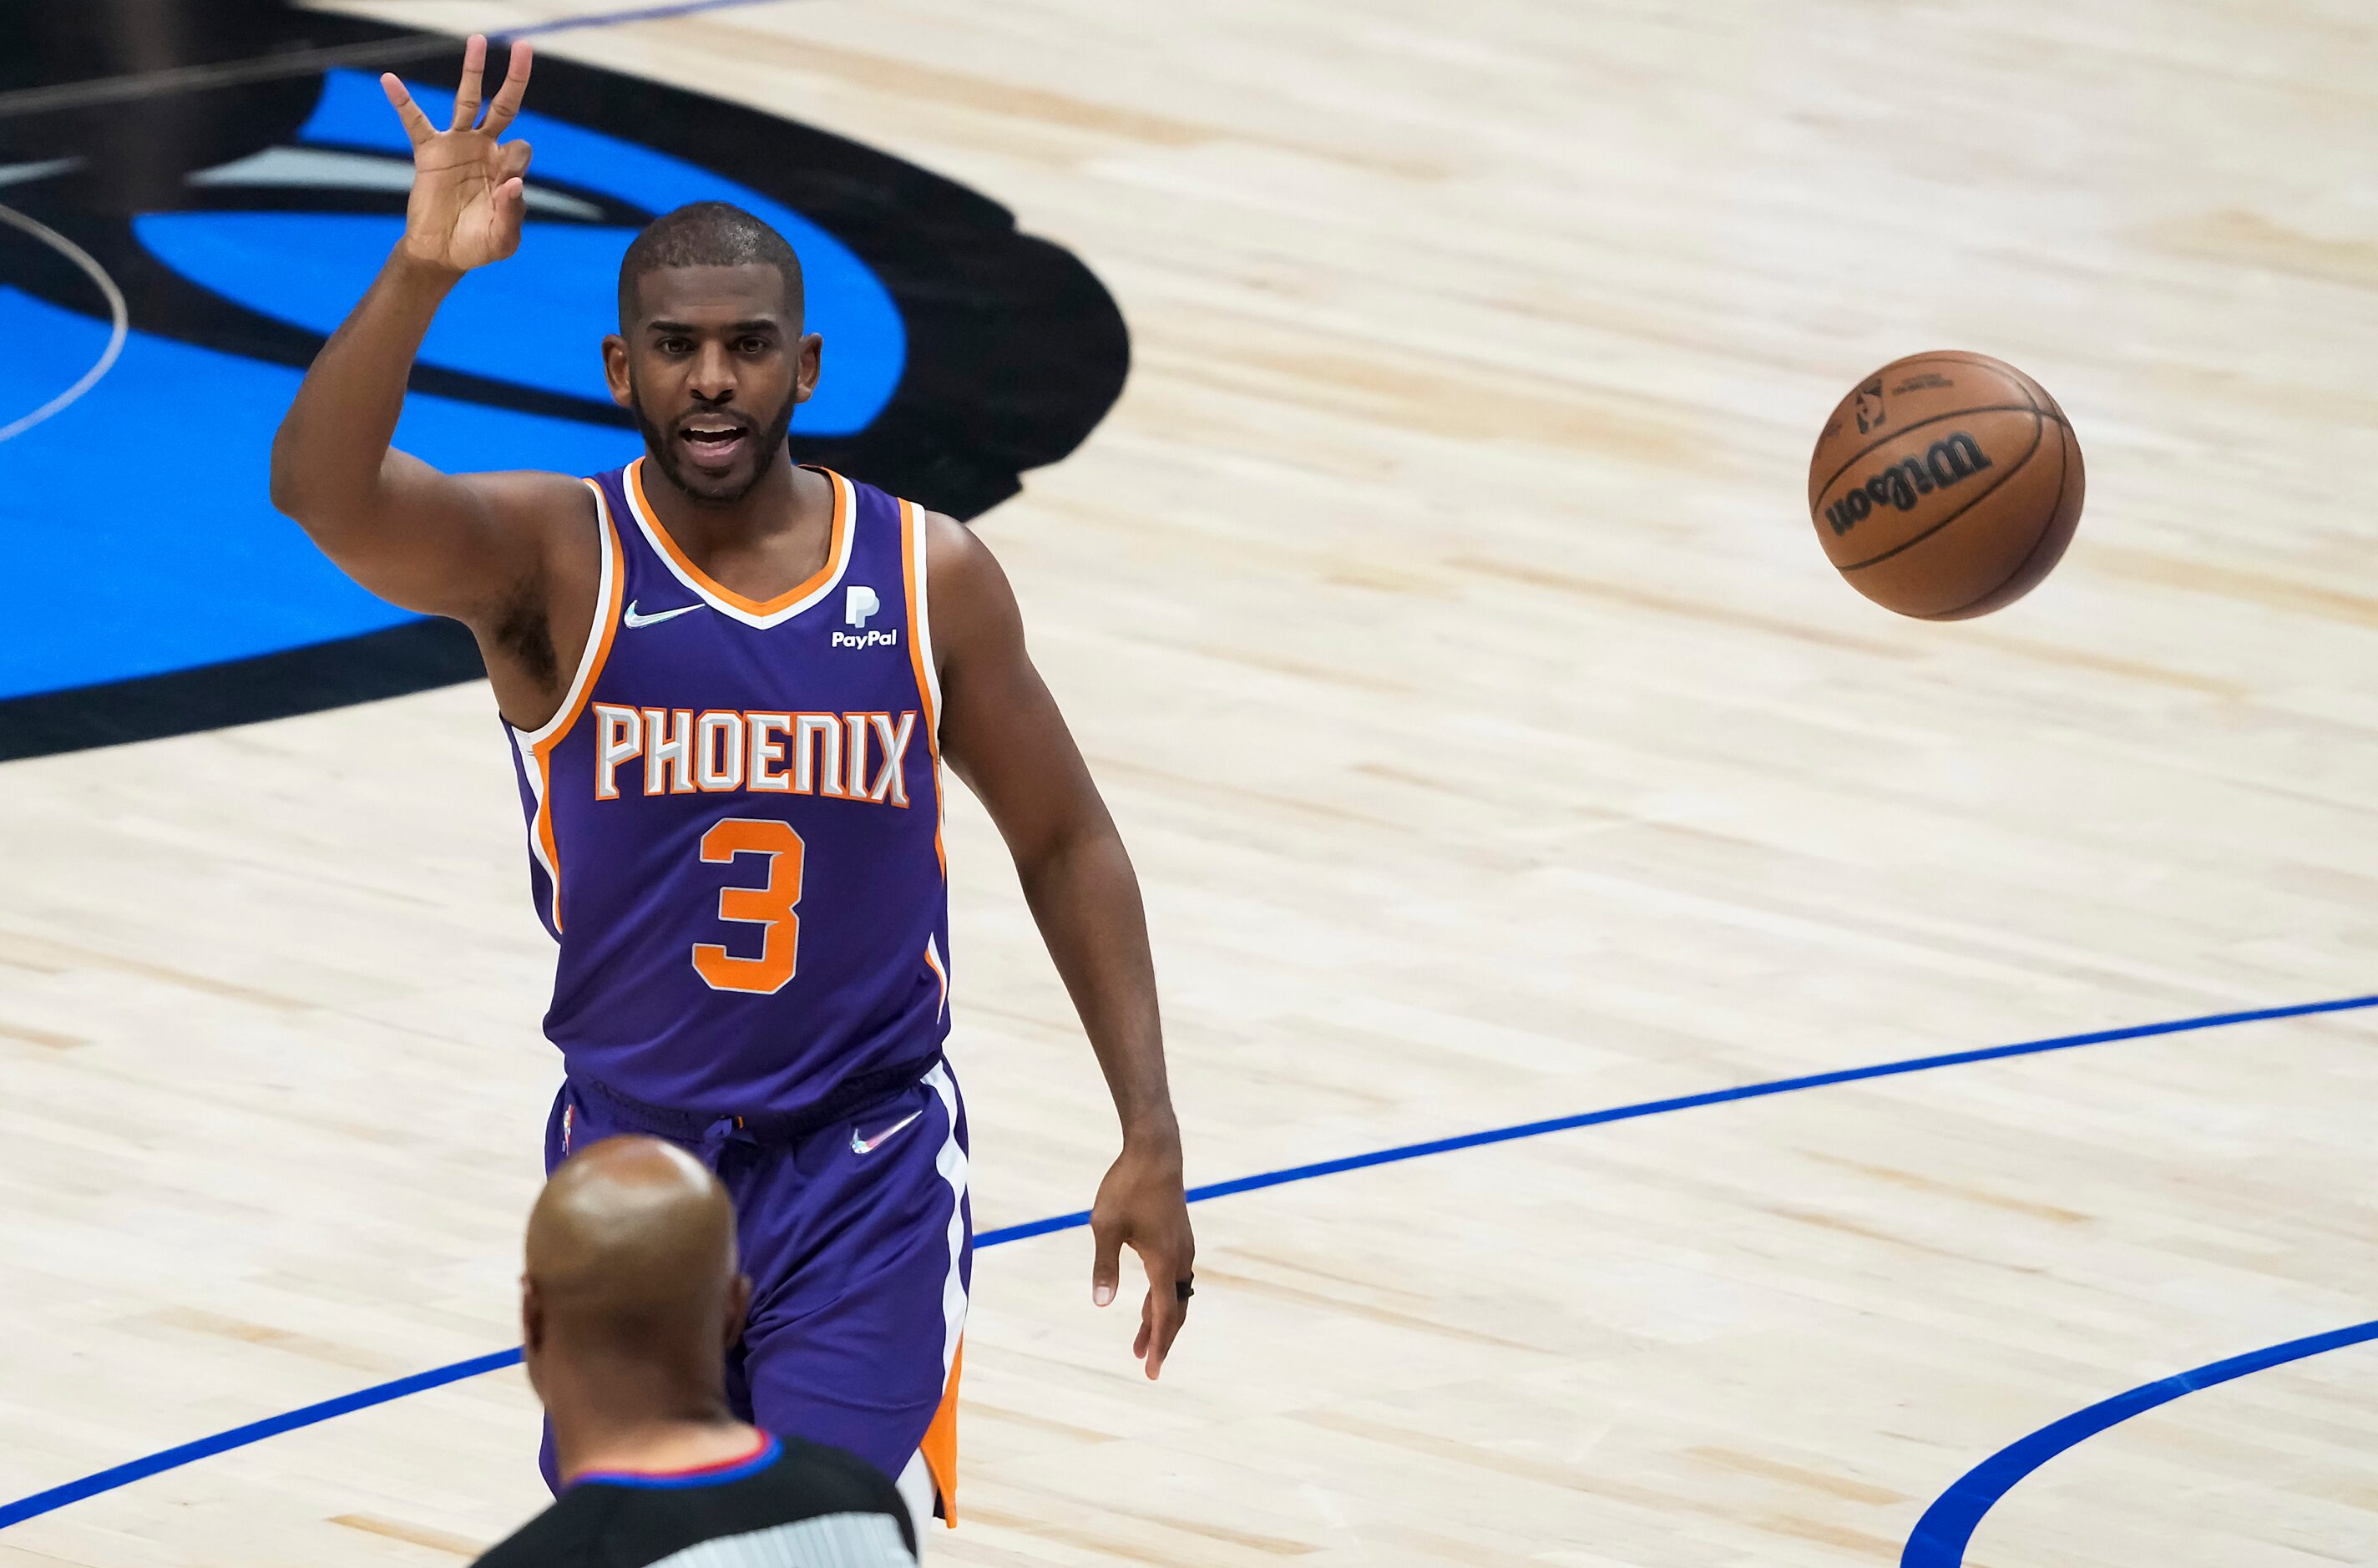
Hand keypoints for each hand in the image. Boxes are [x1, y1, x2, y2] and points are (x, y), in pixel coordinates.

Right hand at [380, 36, 533, 275]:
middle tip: (525, 47)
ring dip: (473, 72)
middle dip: (516, 79)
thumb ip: (512, 214)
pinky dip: (402, 101)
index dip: (515, 164)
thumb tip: (514, 183)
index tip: (505, 187)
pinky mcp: (430, 152)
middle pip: (505, 106)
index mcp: (507, 169)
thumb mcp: (502, 239)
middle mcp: (485, 150)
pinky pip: (414, 121)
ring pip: (467, 100)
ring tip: (478, 41)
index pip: (521, 150)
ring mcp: (458, 146)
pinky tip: (389, 80)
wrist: (441, 253)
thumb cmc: (477, 247)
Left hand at [1089, 1130, 1194, 1379]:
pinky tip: (1151, 1301)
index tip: (1151, 1371)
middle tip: (1147, 1366)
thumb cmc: (1127, 1187)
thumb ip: (1104, 1267)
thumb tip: (1102, 1303)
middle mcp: (1179, 1258)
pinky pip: (1175, 1279)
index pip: (1164, 1315)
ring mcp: (1182, 1247)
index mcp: (1163, 1262)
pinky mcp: (1179, 1237)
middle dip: (1160, 1339)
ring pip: (1176, 1294)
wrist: (1155, 1152)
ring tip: (1141, 1340)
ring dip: (1160, 1319)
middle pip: (1174, 1310)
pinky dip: (1164, 1298)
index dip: (1157, 1344)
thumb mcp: (1105, 1228)